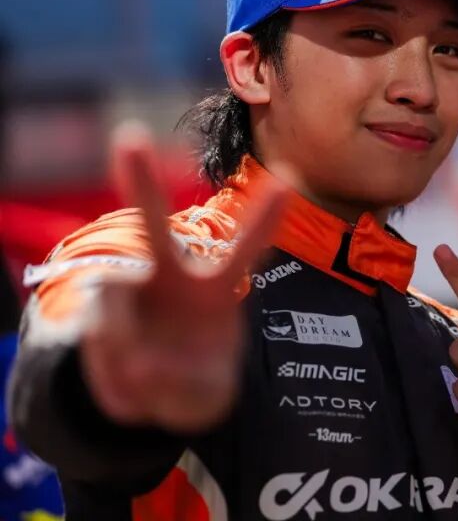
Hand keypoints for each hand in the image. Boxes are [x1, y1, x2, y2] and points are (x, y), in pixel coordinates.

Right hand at [80, 124, 287, 433]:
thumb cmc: (194, 374)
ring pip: (116, 325)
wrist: (153, 389)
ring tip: (150, 379)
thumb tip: (140, 366)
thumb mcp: (205, 392)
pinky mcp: (97, 310)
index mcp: (215, 289)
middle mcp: (170, 277)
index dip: (264, 219)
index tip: (289, 182)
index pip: (244, 248)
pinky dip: (115, 378)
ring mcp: (129, 290)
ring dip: (131, 365)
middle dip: (140, 182)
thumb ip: (185, 382)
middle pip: (154, 226)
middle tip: (128, 137)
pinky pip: (101, 345)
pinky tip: (131, 379)